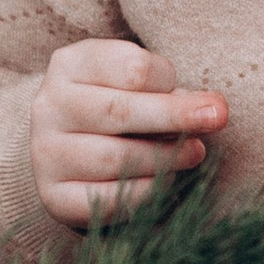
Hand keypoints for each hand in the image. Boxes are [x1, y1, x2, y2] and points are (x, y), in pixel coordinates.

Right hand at [29, 39, 227, 230]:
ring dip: (165, 157)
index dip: (168, 80)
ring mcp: (45, 153)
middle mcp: (49, 106)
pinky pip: (107, 199)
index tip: (191, 91)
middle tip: (218, 117)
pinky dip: (145, 191)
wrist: (65, 150)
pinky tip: (167, 182)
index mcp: (69, 64)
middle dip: (176, 116)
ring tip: (196, 153)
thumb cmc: (114, 105)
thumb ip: (166, 90)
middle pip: (120, 111)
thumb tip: (210, 108)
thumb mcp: (131, 84)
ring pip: (114, 157)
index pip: (130, 68)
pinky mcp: (53, 196)